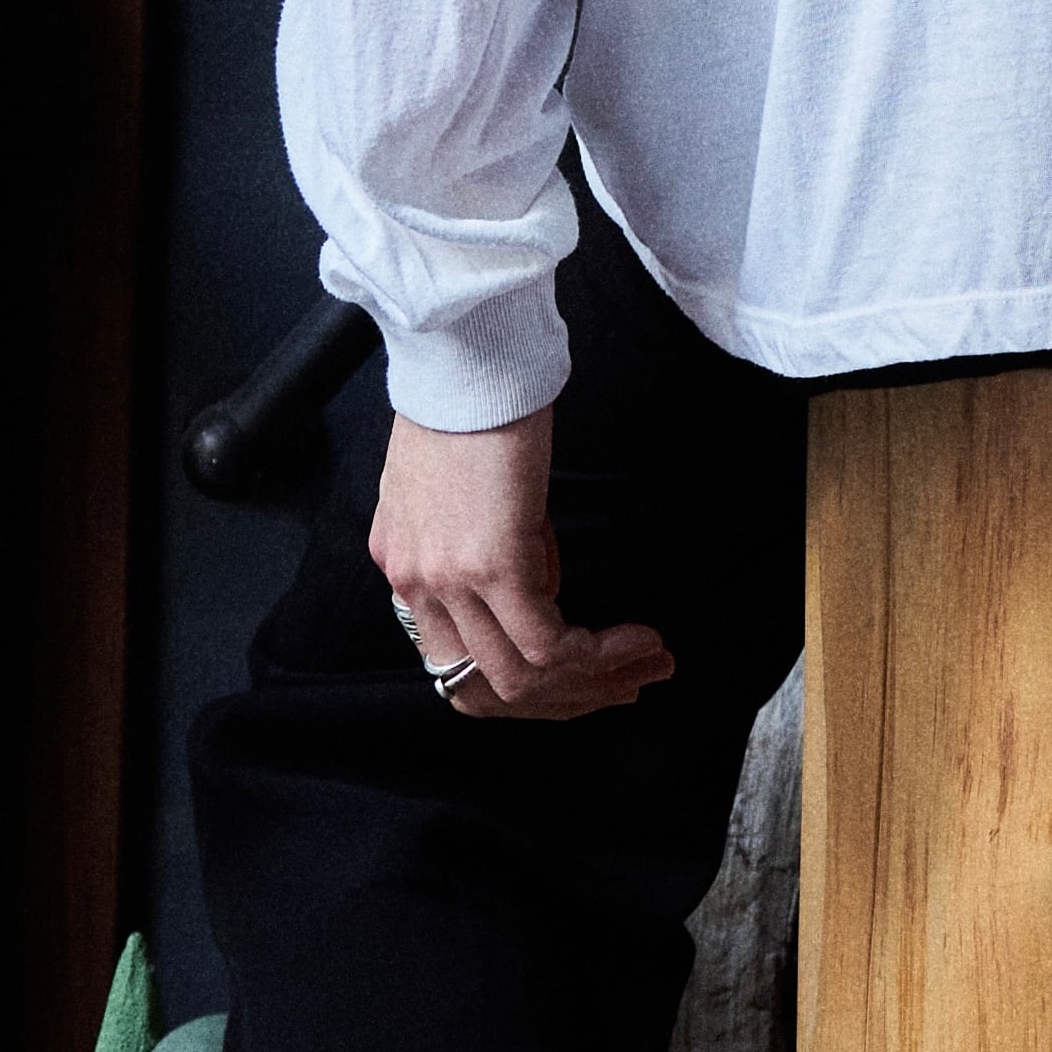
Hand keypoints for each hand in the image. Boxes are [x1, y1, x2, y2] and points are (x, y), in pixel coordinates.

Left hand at [368, 406, 674, 720]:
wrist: (466, 353)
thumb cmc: (471, 397)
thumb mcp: (458, 484)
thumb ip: (484, 538)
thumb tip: (540, 578)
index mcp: (403, 566)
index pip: (456, 664)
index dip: (524, 687)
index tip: (581, 677)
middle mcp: (415, 585)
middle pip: (486, 687)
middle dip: (568, 698)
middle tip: (629, 684)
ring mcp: (449, 579)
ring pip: (520, 677)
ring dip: (593, 681)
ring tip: (648, 661)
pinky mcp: (492, 562)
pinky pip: (547, 643)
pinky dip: (597, 653)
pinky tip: (634, 638)